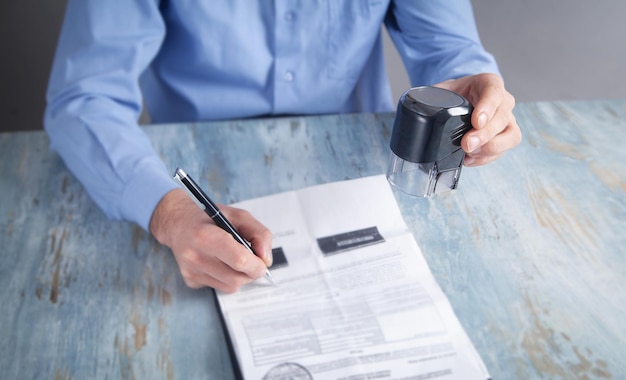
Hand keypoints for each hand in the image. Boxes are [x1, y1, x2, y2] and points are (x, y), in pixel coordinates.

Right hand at [149, 189, 272, 292]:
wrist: (178, 223)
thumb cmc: (211, 217)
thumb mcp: (238, 215)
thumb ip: (259, 234)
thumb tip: (266, 260)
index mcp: (205, 235)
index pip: (239, 260)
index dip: (257, 265)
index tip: (263, 262)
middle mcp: (194, 256)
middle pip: (236, 278)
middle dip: (251, 272)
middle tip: (252, 260)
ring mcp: (190, 271)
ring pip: (230, 287)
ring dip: (240, 276)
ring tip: (235, 258)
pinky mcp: (190, 281)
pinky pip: (219, 287)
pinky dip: (226, 278)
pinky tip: (219, 262)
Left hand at [435, 73, 521, 165]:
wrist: (461, 99)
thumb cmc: (455, 92)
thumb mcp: (444, 88)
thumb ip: (433, 94)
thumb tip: (418, 106)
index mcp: (490, 83)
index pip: (494, 92)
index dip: (487, 107)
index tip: (476, 121)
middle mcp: (503, 101)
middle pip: (503, 118)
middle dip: (485, 134)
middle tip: (467, 144)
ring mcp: (506, 121)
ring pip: (511, 136)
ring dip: (490, 148)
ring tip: (469, 154)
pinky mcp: (503, 138)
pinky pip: (502, 151)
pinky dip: (485, 158)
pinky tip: (469, 160)